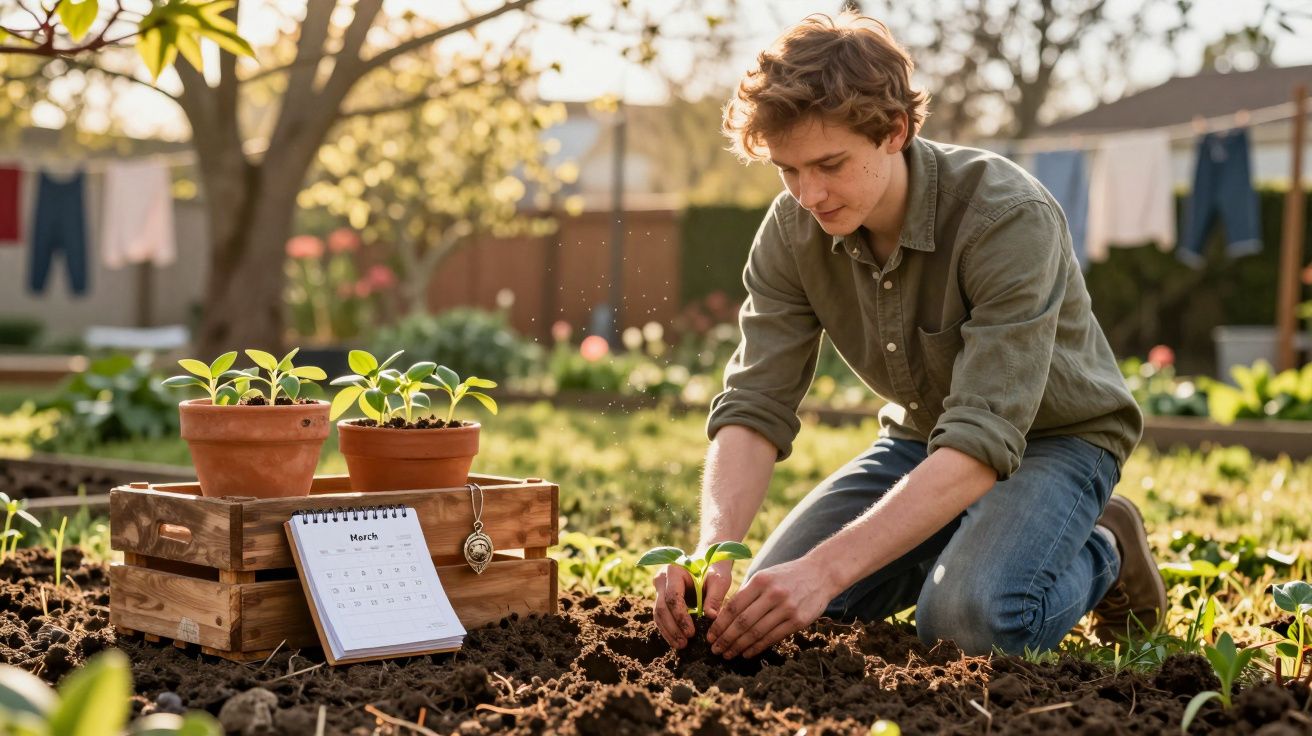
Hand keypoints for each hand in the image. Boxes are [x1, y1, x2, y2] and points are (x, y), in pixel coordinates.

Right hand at [652, 560, 732, 648]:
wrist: (707, 562)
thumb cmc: (715, 570)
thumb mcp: (719, 581)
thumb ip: (715, 597)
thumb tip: (711, 617)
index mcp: (674, 570)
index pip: (673, 597)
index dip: (680, 617)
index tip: (691, 633)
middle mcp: (662, 578)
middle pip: (661, 607)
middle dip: (673, 628)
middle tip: (684, 644)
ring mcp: (659, 588)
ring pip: (658, 614)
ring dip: (668, 632)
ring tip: (681, 645)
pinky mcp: (661, 597)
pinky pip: (661, 615)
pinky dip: (668, 629)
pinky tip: (677, 640)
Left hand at [706, 556, 834, 658]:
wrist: (820, 574)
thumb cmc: (786, 576)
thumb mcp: (765, 576)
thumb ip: (747, 594)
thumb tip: (724, 617)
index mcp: (760, 581)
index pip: (733, 606)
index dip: (719, 624)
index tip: (710, 636)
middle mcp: (772, 594)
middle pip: (742, 622)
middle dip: (726, 639)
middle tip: (715, 650)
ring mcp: (787, 608)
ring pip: (756, 632)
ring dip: (739, 646)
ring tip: (728, 654)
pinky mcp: (798, 621)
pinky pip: (773, 637)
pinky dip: (757, 647)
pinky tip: (747, 653)